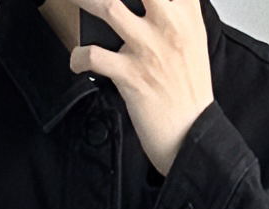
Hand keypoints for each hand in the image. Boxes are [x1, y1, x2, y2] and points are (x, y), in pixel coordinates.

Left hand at [70, 0, 213, 177]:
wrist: (192, 136)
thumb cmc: (188, 90)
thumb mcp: (192, 38)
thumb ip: (176, 8)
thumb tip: (152, 0)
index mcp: (186, 11)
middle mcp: (169, 25)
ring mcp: (150, 50)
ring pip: (108, 7)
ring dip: (84, 1)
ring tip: (75, 0)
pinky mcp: (133, 76)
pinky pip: (94, 55)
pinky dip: (78, 56)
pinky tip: (78, 60)